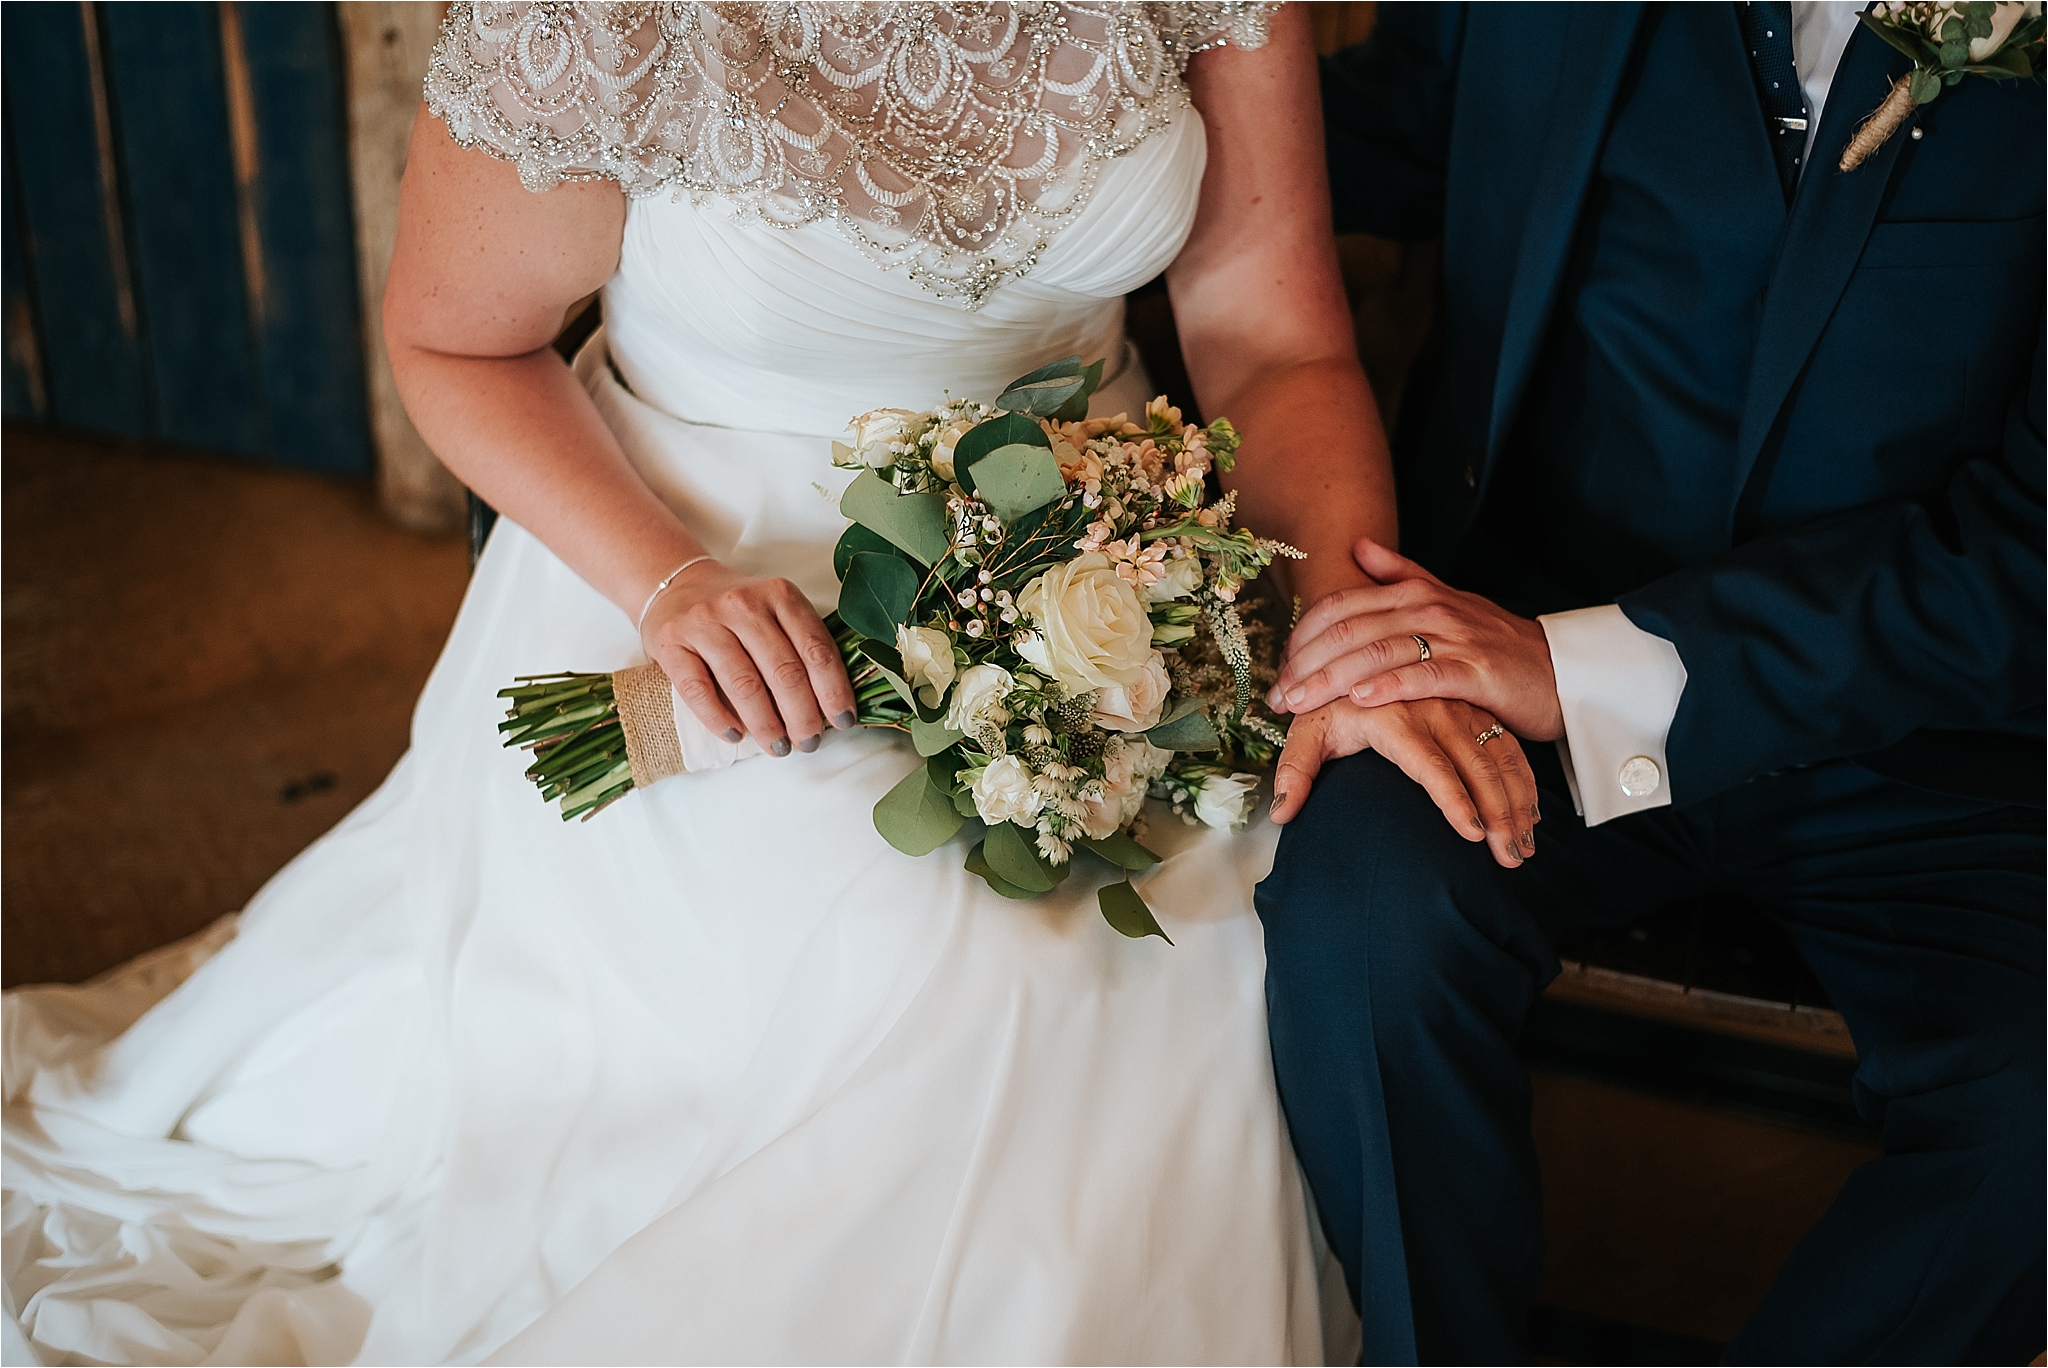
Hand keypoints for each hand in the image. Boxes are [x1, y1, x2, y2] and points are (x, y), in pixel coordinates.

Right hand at [640, 561, 855, 756]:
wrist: (677, 586)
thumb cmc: (739, 612)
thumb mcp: (777, 610)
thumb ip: (803, 644)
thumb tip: (831, 705)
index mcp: (779, 595)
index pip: (816, 649)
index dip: (834, 690)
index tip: (843, 720)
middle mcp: (743, 605)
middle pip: (783, 671)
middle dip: (802, 716)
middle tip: (809, 742)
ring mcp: (705, 623)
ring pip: (743, 685)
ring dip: (766, 725)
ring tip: (779, 747)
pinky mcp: (672, 644)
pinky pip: (698, 691)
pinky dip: (719, 720)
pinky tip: (737, 736)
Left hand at [1267, 537, 1564, 742]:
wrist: (1562, 670)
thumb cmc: (1496, 644)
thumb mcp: (1447, 600)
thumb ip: (1401, 574)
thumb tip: (1358, 546)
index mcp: (1415, 592)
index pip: (1340, 607)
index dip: (1301, 637)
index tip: (1277, 670)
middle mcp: (1430, 608)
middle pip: (1350, 630)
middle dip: (1306, 664)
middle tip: (1276, 696)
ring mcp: (1454, 638)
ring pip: (1378, 652)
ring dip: (1332, 679)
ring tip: (1300, 703)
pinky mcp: (1477, 672)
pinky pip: (1425, 676)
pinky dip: (1389, 687)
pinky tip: (1360, 701)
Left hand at [1270, 698, 1541, 867]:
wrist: (1364, 644)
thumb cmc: (1334, 695)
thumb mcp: (1310, 726)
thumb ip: (1296, 768)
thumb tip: (1282, 812)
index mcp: (1394, 717)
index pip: (1430, 765)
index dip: (1453, 800)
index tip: (1471, 834)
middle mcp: (1434, 711)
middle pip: (1477, 765)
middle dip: (1498, 814)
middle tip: (1510, 858)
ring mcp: (1460, 709)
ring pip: (1501, 757)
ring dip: (1517, 802)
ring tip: (1523, 848)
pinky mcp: (1477, 710)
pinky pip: (1509, 746)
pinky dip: (1524, 782)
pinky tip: (1530, 817)